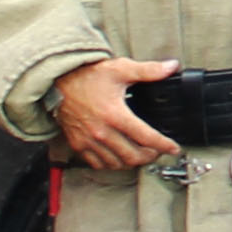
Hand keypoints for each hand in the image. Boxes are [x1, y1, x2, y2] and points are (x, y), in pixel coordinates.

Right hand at [51, 57, 182, 169]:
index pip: (146, 137)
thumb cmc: (87, 76)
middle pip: (133, 156)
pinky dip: (111, 164)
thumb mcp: (120, 69)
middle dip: (150, 156)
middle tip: (157, 151)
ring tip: (140, 154)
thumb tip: (170, 67)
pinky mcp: (78, 144)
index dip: (164, 145)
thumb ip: (148, 70)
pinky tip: (118, 157)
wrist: (58, 82)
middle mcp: (102, 132)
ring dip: (132, 162)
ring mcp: (89, 141)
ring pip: (117, 163)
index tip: (173, 149)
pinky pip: (97, 164)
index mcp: (115, 115)